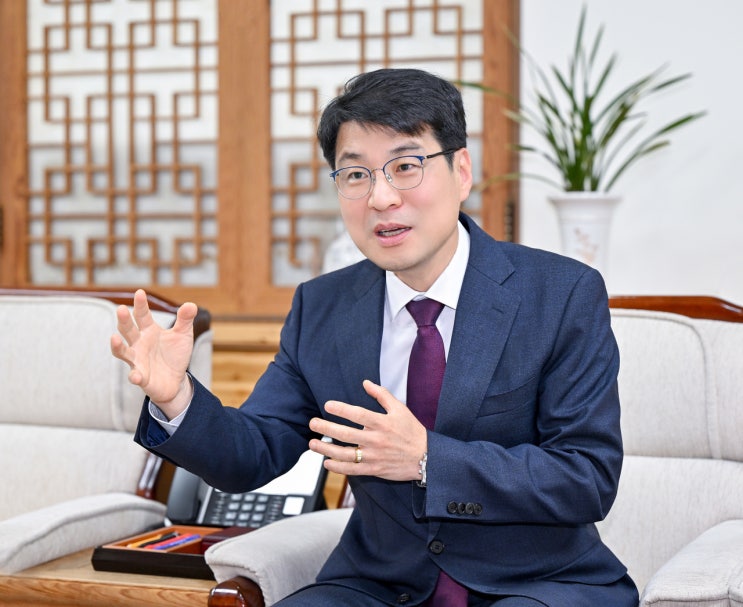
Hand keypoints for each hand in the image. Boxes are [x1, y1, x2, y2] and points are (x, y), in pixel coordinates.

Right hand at [110, 289, 196, 418]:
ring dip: (117, 346)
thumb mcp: (183, 335)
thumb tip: (191, 305)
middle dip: (124, 320)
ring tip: (114, 338)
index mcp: (149, 331)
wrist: (176, 380)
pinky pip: (135, 376)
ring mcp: (137, 360)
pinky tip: (136, 376)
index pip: (142, 315)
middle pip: (128, 330)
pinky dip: (134, 376)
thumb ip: (185, 320)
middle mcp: (139, 343)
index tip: (140, 292)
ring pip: (123, 352)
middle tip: (121, 309)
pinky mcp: (141, 377)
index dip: (141, 304)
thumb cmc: (175, 354)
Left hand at [308, 380, 427, 481]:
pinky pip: (352, 470)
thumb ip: (382, 395)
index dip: (341, 409)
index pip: (358, 415)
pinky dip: (338, 467)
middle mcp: (376, 439)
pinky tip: (326, 463)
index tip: (327, 405)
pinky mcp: (374, 469)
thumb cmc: (412, 430)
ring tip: (312, 443)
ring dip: (326, 449)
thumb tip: (365, 382)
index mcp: (382, 423)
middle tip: (312, 423)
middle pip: (346, 434)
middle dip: (326, 428)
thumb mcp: (400, 409)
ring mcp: (374, 456)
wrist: (426, 457)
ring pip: (345, 454)